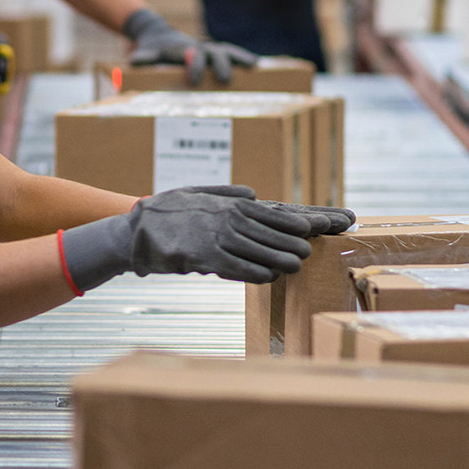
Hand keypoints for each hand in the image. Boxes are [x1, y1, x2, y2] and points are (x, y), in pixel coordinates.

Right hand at [59, 185, 353, 290]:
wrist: (133, 230)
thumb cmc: (166, 214)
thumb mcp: (197, 193)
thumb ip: (225, 192)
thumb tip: (252, 192)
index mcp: (231, 204)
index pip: (278, 210)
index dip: (308, 215)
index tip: (336, 219)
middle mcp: (228, 218)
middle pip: (274, 227)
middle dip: (303, 234)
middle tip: (330, 237)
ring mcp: (215, 237)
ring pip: (257, 247)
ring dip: (280, 255)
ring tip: (301, 261)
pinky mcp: (201, 256)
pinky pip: (232, 265)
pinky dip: (252, 271)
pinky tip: (269, 276)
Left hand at [122, 7, 255, 84]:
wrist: (158, 35)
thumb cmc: (152, 48)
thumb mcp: (146, 52)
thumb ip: (143, 57)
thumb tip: (134, 62)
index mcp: (183, 49)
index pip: (192, 56)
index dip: (194, 66)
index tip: (194, 80)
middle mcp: (199, 47)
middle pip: (214, 53)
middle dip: (220, 64)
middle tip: (224, 79)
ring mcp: (209, 49)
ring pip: (227, 51)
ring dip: (239, 58)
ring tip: (253, 67)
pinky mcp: (215, 53)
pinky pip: (232, 54)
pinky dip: (242, 58)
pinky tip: (256, 66)